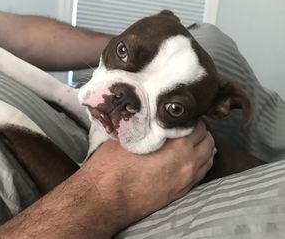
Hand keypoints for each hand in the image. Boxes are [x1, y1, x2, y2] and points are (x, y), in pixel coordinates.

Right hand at [84, 120, 215, 231]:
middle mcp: (188, 164)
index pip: (197, 124)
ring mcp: (186, 181)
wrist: (105, 199)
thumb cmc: (112, 166)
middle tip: (183, 125)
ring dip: (201, 147)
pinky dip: (199, 162)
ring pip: (208, 158)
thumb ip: (149, 124)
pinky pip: (200, 174)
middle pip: (207, 140)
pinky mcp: (180, 193)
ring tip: (187, 140)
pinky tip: (187, 158)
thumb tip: (154, 115)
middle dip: (198, 130)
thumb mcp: (129, 136)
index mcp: (178, 147)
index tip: (178, 114)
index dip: (188, 116)